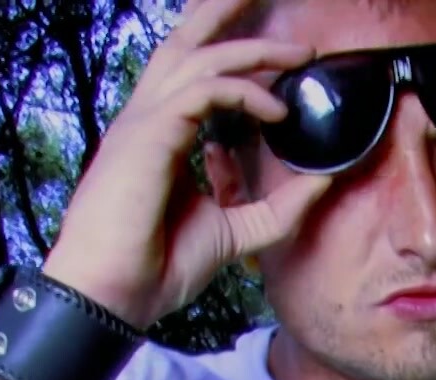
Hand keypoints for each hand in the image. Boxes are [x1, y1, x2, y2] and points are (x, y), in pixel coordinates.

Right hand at [41, 0, 330, 326]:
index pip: (195, 72)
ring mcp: (144, 123)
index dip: (235, 53)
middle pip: (186, 42)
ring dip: (251, 47)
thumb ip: (275, 207)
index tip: (286, 58)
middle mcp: (149, 118)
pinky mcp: (148, 136)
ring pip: (198, 56)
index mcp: (161, 134)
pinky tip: (276, 109)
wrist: (113, 295)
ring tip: (299, 52)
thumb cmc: (155, 266)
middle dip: (224, 10)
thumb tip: (322, 182)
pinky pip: (202, 91)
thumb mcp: (234, 232)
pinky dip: (243, 91)